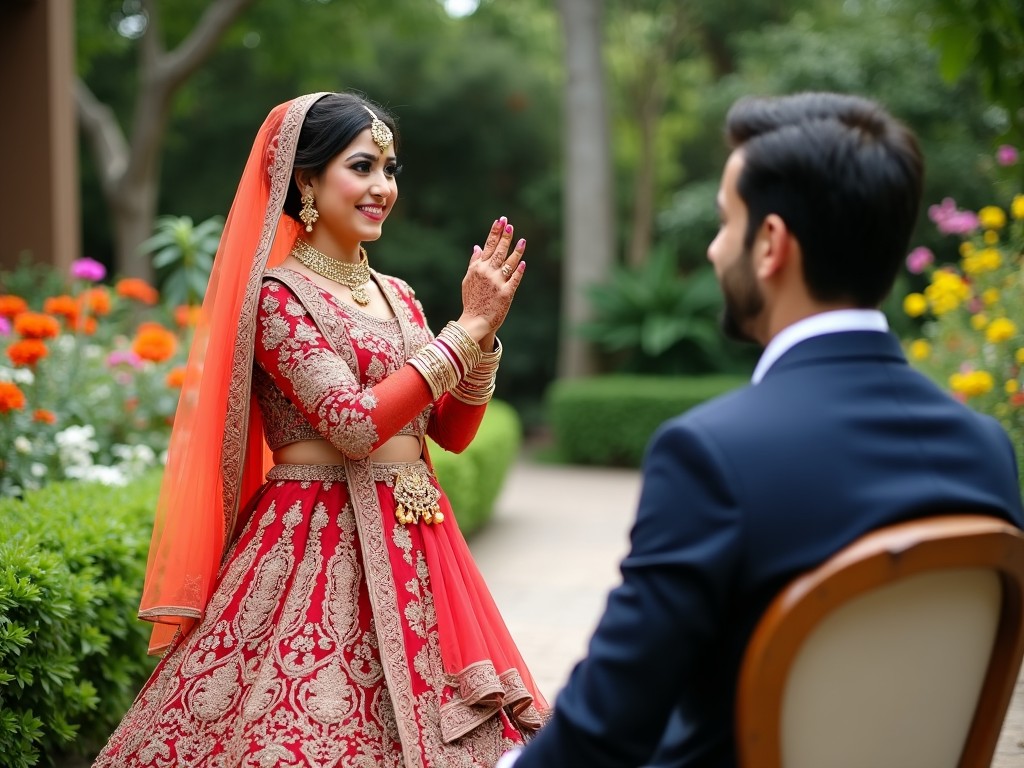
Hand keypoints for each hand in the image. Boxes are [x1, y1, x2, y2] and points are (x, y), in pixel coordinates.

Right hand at [457, 216, 525, 341]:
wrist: (474, 321)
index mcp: (478, 268)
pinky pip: (514, 280)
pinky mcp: (506, 294)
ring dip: (516, 251)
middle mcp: (488, 273)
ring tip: (522, 240)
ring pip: (509, 263)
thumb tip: (478, 246)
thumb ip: (474, 262)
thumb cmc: (471, 301)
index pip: (488, 245)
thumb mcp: (468, 280)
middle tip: (510, 224)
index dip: (495, 232)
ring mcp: (497, 283)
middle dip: (505, 236)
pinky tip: (523, 263)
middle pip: (499, 251)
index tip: (500, 221)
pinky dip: (519, 271)